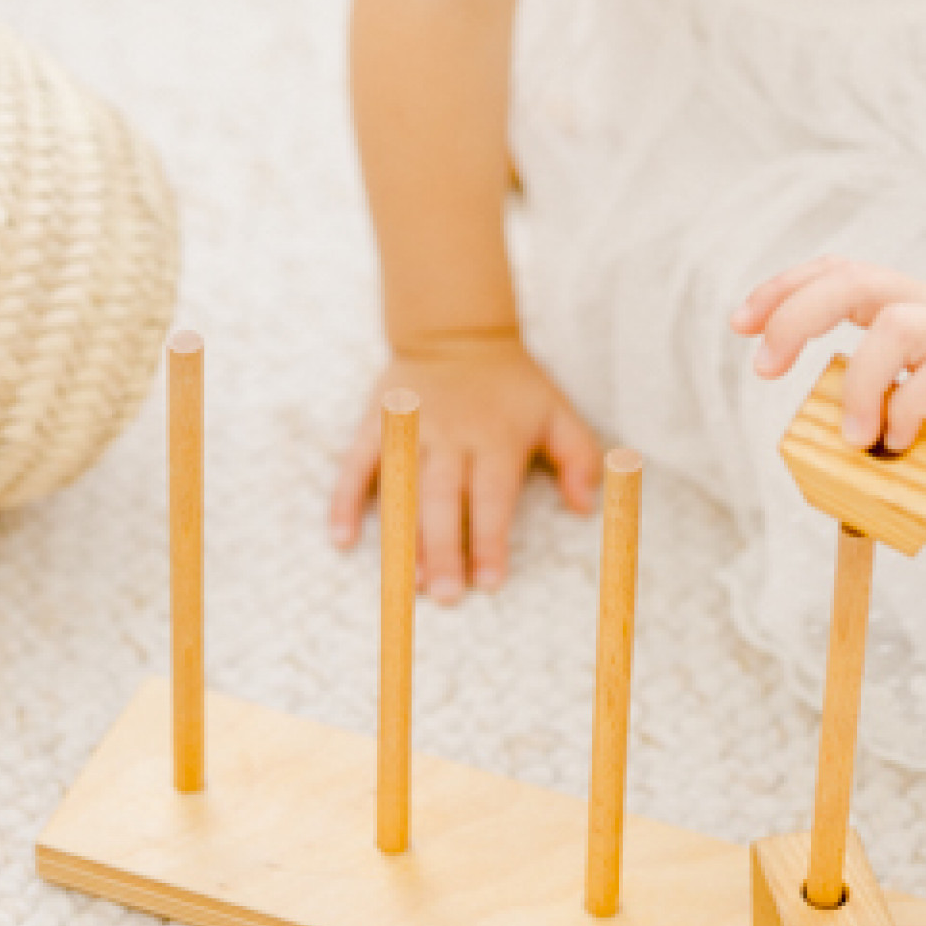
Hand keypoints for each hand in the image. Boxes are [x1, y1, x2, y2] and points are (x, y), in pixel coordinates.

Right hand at [328, 333, 603, 599]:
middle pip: (444, 498)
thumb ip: (580, 458)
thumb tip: (584, 508)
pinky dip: (346, 499)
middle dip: (444, 549)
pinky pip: (357, 463)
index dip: (490, 540)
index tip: (490, 583)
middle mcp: (451, 436)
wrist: (456, 329)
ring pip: (403, 487)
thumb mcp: (558, 412)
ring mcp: (410, 429)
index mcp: (496, 437)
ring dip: (402, 535)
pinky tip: (342, 538)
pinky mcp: (377, 422)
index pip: (492, 496)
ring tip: (405, 581)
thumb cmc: (512, 385)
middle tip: (445, 596)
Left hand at [732, 259, 925, 462]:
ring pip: (895, 323)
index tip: (743, 324)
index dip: (785, 290)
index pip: (843, 274)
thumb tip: (850, 446)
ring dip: (858, 382)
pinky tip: (907, 440)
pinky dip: (909, 408)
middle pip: (855, 281)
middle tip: (766, 367)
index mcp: (923, 308)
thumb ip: (903, 405)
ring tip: (855, 435)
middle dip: (794, 314)